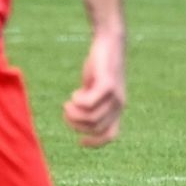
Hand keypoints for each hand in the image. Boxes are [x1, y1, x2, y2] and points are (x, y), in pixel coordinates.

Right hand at [63, 30, 125, 147]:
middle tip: (66, 111)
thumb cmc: (99, 66)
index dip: (95, 142)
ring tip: (67, 103)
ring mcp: (114, 96)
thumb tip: (79, 116)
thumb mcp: (95, 87)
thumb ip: (91, 102)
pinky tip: (74, 93)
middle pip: (94, 128)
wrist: (109, 42)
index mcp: (116, 108)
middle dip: (76, 124)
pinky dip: (77, 102)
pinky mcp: (107, 84)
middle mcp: (118, 105)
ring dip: (73, 114)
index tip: (80, 142)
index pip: (110, 135)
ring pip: (90, 117)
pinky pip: (88, 103)